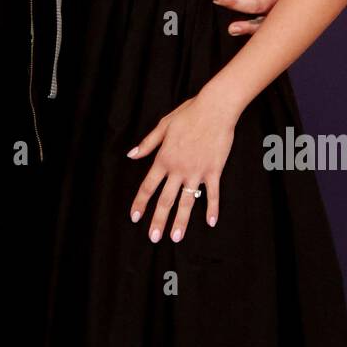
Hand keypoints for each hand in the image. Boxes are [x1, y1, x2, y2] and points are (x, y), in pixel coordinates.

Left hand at [126, 89, 236, 242]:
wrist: (215, 109)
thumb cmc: (188, 114)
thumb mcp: (163, 126)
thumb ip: (148, 144)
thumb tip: (131, 155)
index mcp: (164, 158)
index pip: (148, 186)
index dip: (140, 203)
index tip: (135, 217)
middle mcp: (178, 169)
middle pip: (165, 200)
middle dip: (158, 221)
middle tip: (153, 238)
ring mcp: (197, 172)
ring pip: (187, 201)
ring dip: (181, 221)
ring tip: (176, 237)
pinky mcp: (214, 171)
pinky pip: (213, 194)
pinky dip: (212, 208)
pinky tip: (211, 222)